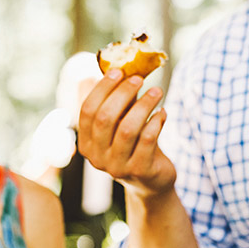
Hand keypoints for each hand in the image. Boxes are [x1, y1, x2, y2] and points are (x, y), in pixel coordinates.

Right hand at [78, 69, 175, 198]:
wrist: (151, 181)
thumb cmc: (133, 144)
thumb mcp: (120, 123)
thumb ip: (114, 101)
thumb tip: (111, 66)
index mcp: (86, 143)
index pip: (87, 111)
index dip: (102, 88)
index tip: (119, 71)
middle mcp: (96, 158)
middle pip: (105, 118)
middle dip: (123, 93)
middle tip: (139, 78)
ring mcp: (117, 167)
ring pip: (128, 129)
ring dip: (143, 105)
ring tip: (157, 91)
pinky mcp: (140, 171)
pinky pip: (148, 140)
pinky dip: (156, 121)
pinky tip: (163, 112)